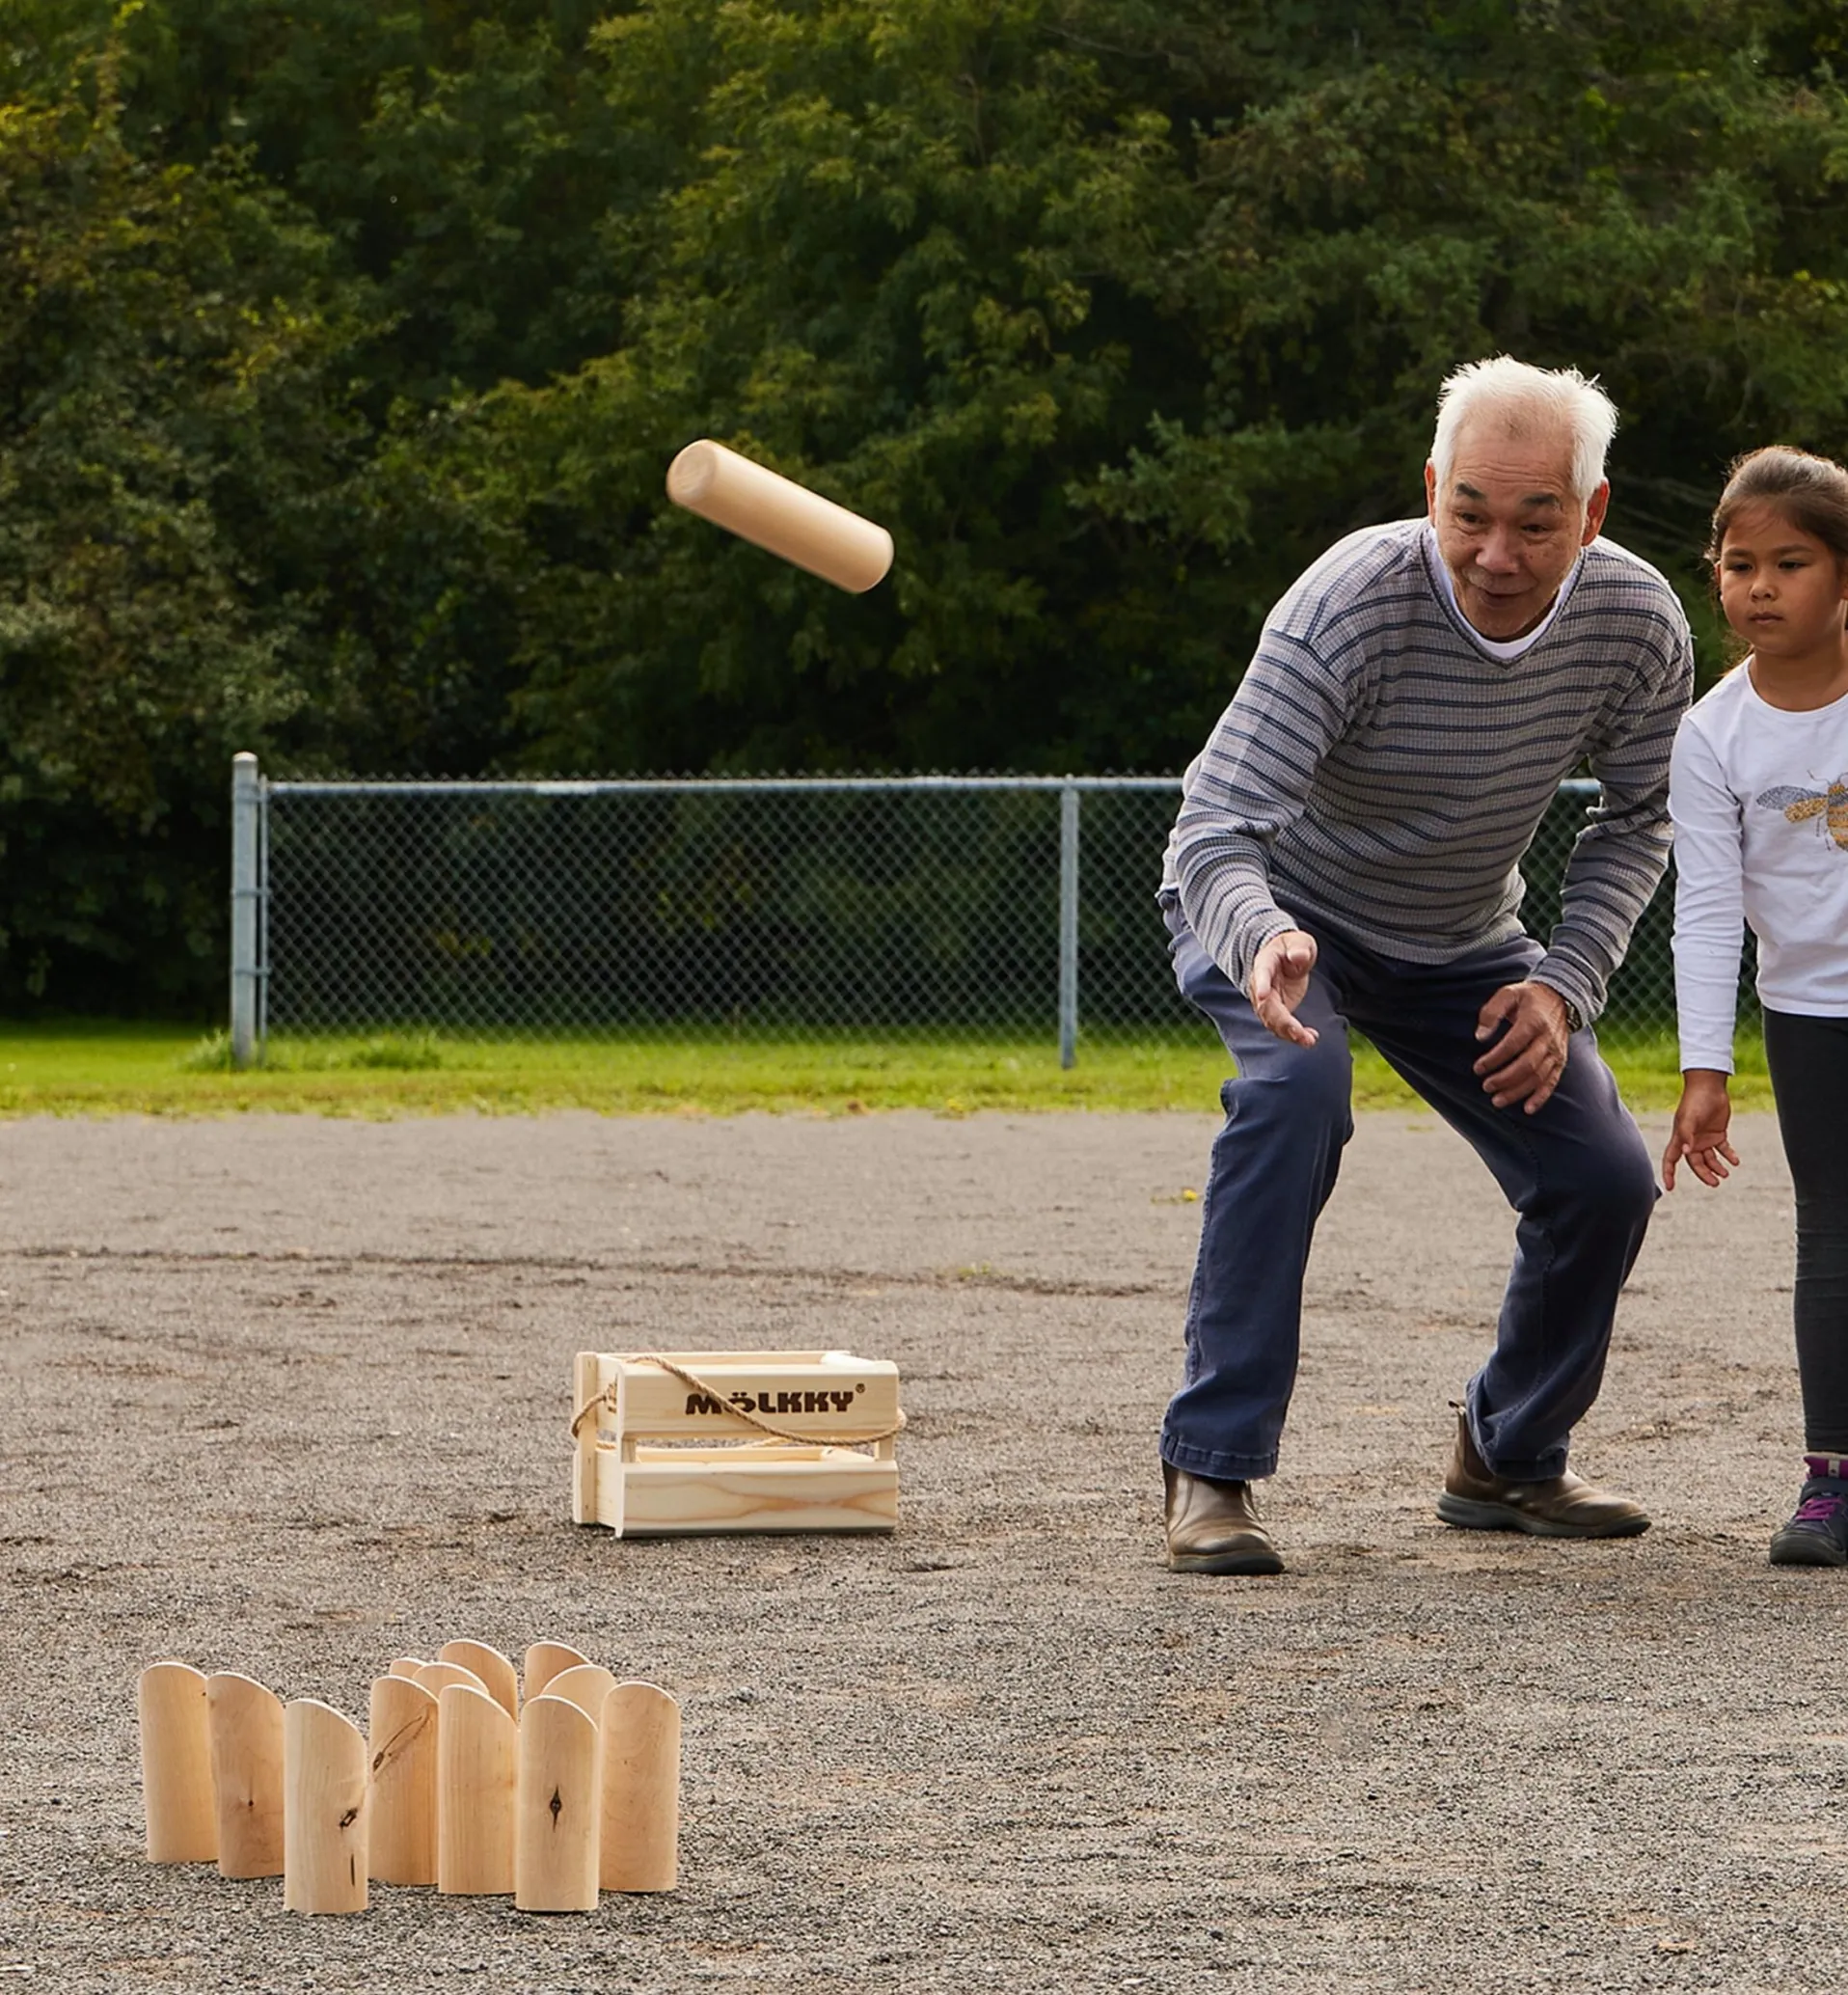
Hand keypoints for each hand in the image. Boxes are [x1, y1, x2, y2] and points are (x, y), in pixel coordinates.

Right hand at [1247, 929, 1318, 1046]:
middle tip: (1299, 1033)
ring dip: (1289, 1033)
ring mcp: (1266, 1001)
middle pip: (1266, 1006)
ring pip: (1272, 1021)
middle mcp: (1260, 986)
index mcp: (1265, 963)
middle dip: (1282, 1021)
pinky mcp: (1276, 1012)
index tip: (1263, 997)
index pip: (1261, 974)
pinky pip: (1281, 1027)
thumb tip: (1298, 956)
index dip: (1261, 985)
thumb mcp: (1300, 941)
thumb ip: (1299, 948)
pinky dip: (1295, 1035)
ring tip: (1309, 1040)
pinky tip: (1311, 1038)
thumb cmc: (1292, 946)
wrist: (1286, 957)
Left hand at [1473, 981, 1570, 1112]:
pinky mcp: (1561, 1060)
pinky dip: (1541, 1097)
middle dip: (1505, 1079)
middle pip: (1527, 1065)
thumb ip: (1491, 1012)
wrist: (1560, 996)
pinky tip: (1528, 1109)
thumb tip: (1479, 1036)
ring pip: (1538, 1077)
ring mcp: (1557, 1051)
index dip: (1494, 1059)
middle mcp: (1548, 1038)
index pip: (1513, 1044)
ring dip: (1518, 1092)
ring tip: (1497, 1100)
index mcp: (1534, 1021)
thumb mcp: (1507, 993)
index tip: (1477, 1068)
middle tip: (1485, 1086)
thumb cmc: (1528, 996)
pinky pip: (1552, 1081)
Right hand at [1661, 1071, 1739, 1189]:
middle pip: (1695, 1163)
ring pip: (1710, 1159)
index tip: (1670, 1188)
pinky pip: (1723, 1149)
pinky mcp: (1717, 1133)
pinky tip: (1736, 1161)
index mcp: (1680, 1139)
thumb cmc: (1695, 1101)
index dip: (1669, 1173)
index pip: (1671, 1160)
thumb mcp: (1689, 1118)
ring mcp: (1704, 1137)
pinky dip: (1729, 1156)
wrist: (1710, 1087)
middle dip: (1704, 1175)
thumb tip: (1687, 1152)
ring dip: (1717, 1167)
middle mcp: (1691, 1140)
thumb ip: (1687, 1135)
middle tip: (1715, 1183)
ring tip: (1726, 1174)